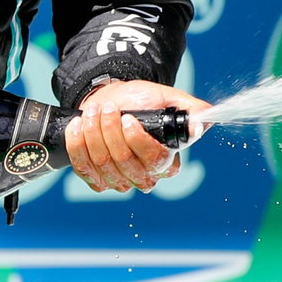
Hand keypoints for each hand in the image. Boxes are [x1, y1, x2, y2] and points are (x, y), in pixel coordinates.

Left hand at [66, 80, 211, 193]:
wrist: (111, 102)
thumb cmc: (141, 102)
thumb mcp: (167, 98)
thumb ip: (190, 109)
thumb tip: (203, 121)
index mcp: (167, 162)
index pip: (154, 160)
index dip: (136, 139)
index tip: (127, 118)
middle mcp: (146, 177)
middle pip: (124, 161)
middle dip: (110, 130)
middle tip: (107, 107)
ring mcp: (120, 182)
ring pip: (102, 163)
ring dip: (93, 132)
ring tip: (93, 111)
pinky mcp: (98, 181)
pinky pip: (84, 167)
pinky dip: (77, 144)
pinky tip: (79, 126)